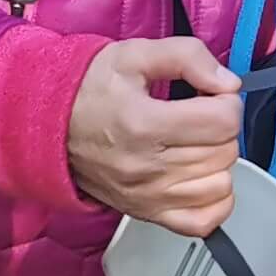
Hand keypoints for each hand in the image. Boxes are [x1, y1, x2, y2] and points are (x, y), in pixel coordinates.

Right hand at [67, 38, 243, 236]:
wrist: (48, 125)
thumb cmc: (89, 89)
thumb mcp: (134, 54)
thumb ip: (188, 57)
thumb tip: (228, 83)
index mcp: (144, 123)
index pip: (223, 121)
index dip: (228, 102)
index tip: (213, 95)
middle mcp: (147, 166)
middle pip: (224, 152)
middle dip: (221, 128)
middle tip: (199, 115)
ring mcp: (148, 196)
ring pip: (221, 184)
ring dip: (217, 161)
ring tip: (194, 143)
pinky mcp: (147, 213)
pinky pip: (204, 222)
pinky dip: (214, 200)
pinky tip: (201, 177)